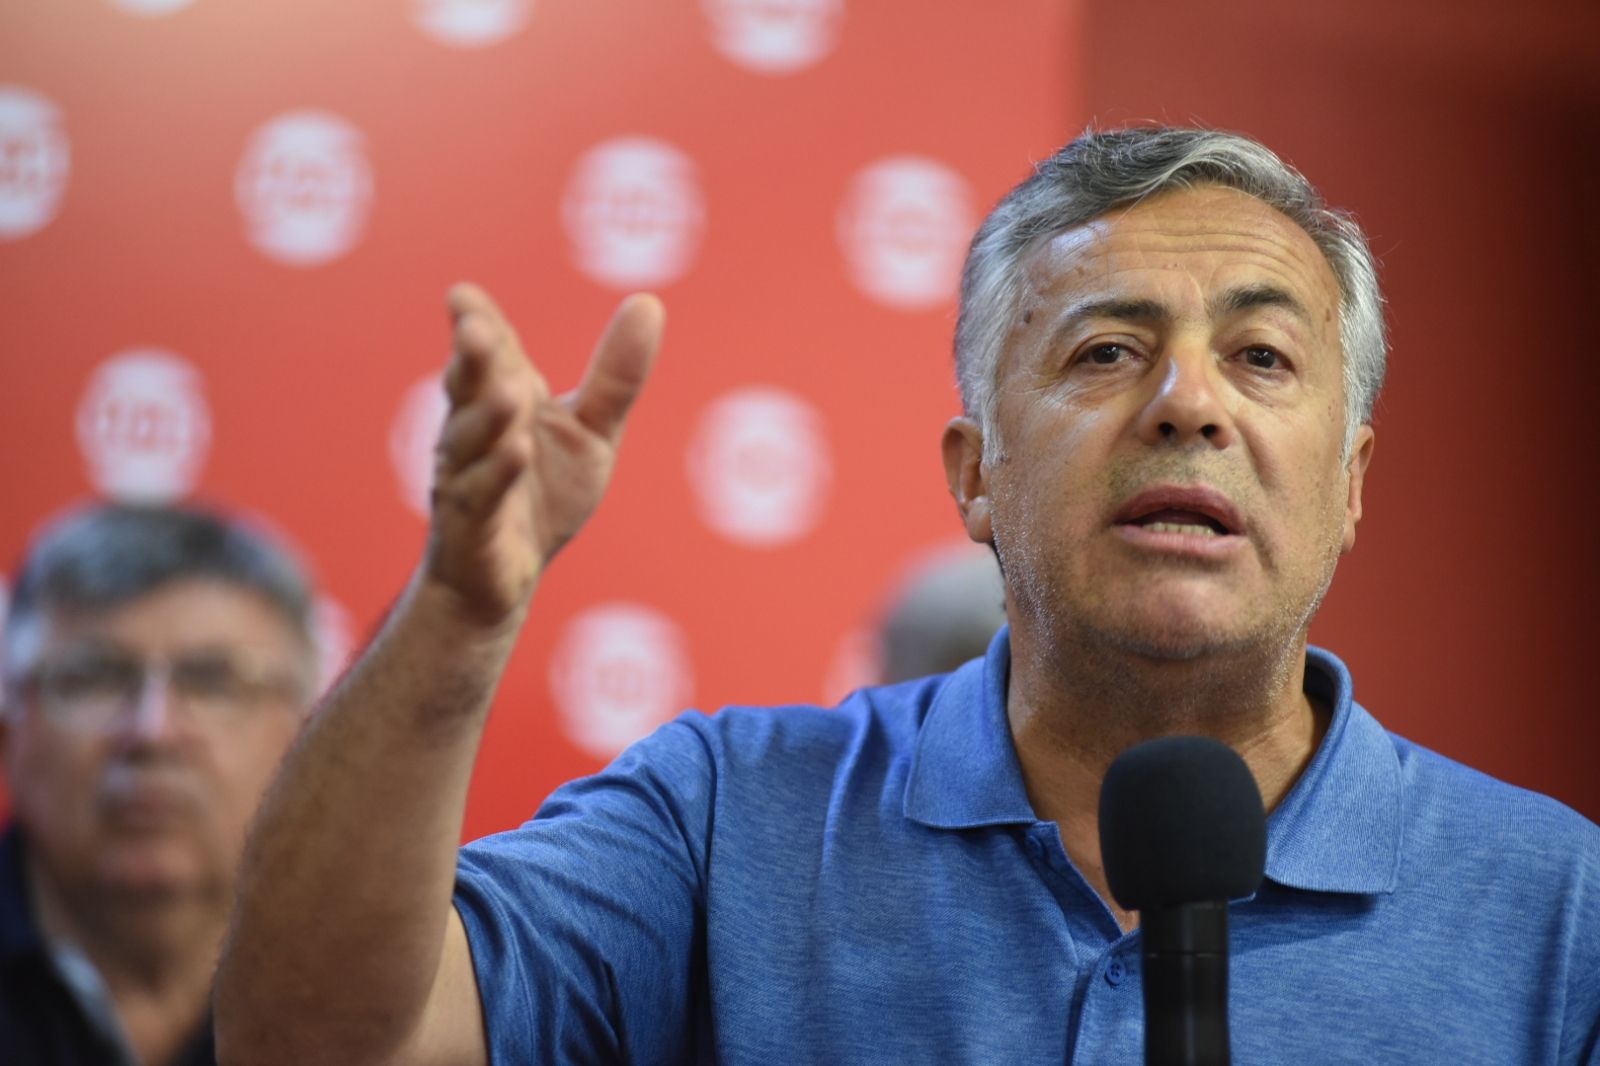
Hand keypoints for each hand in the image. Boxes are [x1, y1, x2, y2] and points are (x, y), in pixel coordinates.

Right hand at [423, 283, 663, 628]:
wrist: (507, 579)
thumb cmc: (547, 494)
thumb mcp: (592, 432)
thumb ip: (615, 376)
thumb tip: (649, 301)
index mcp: (503, 399)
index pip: (491, 354)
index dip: (477, 322)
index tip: (462, 294)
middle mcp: (475, 430)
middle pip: (471, 387)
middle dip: (473, 359)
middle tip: (474, 328)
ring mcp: (467, 475)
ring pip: (471, 440)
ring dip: (488, 416)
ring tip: (511, 391)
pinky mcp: (472, 523)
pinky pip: (482, 494)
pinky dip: (498, 473)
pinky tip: (516, 451)